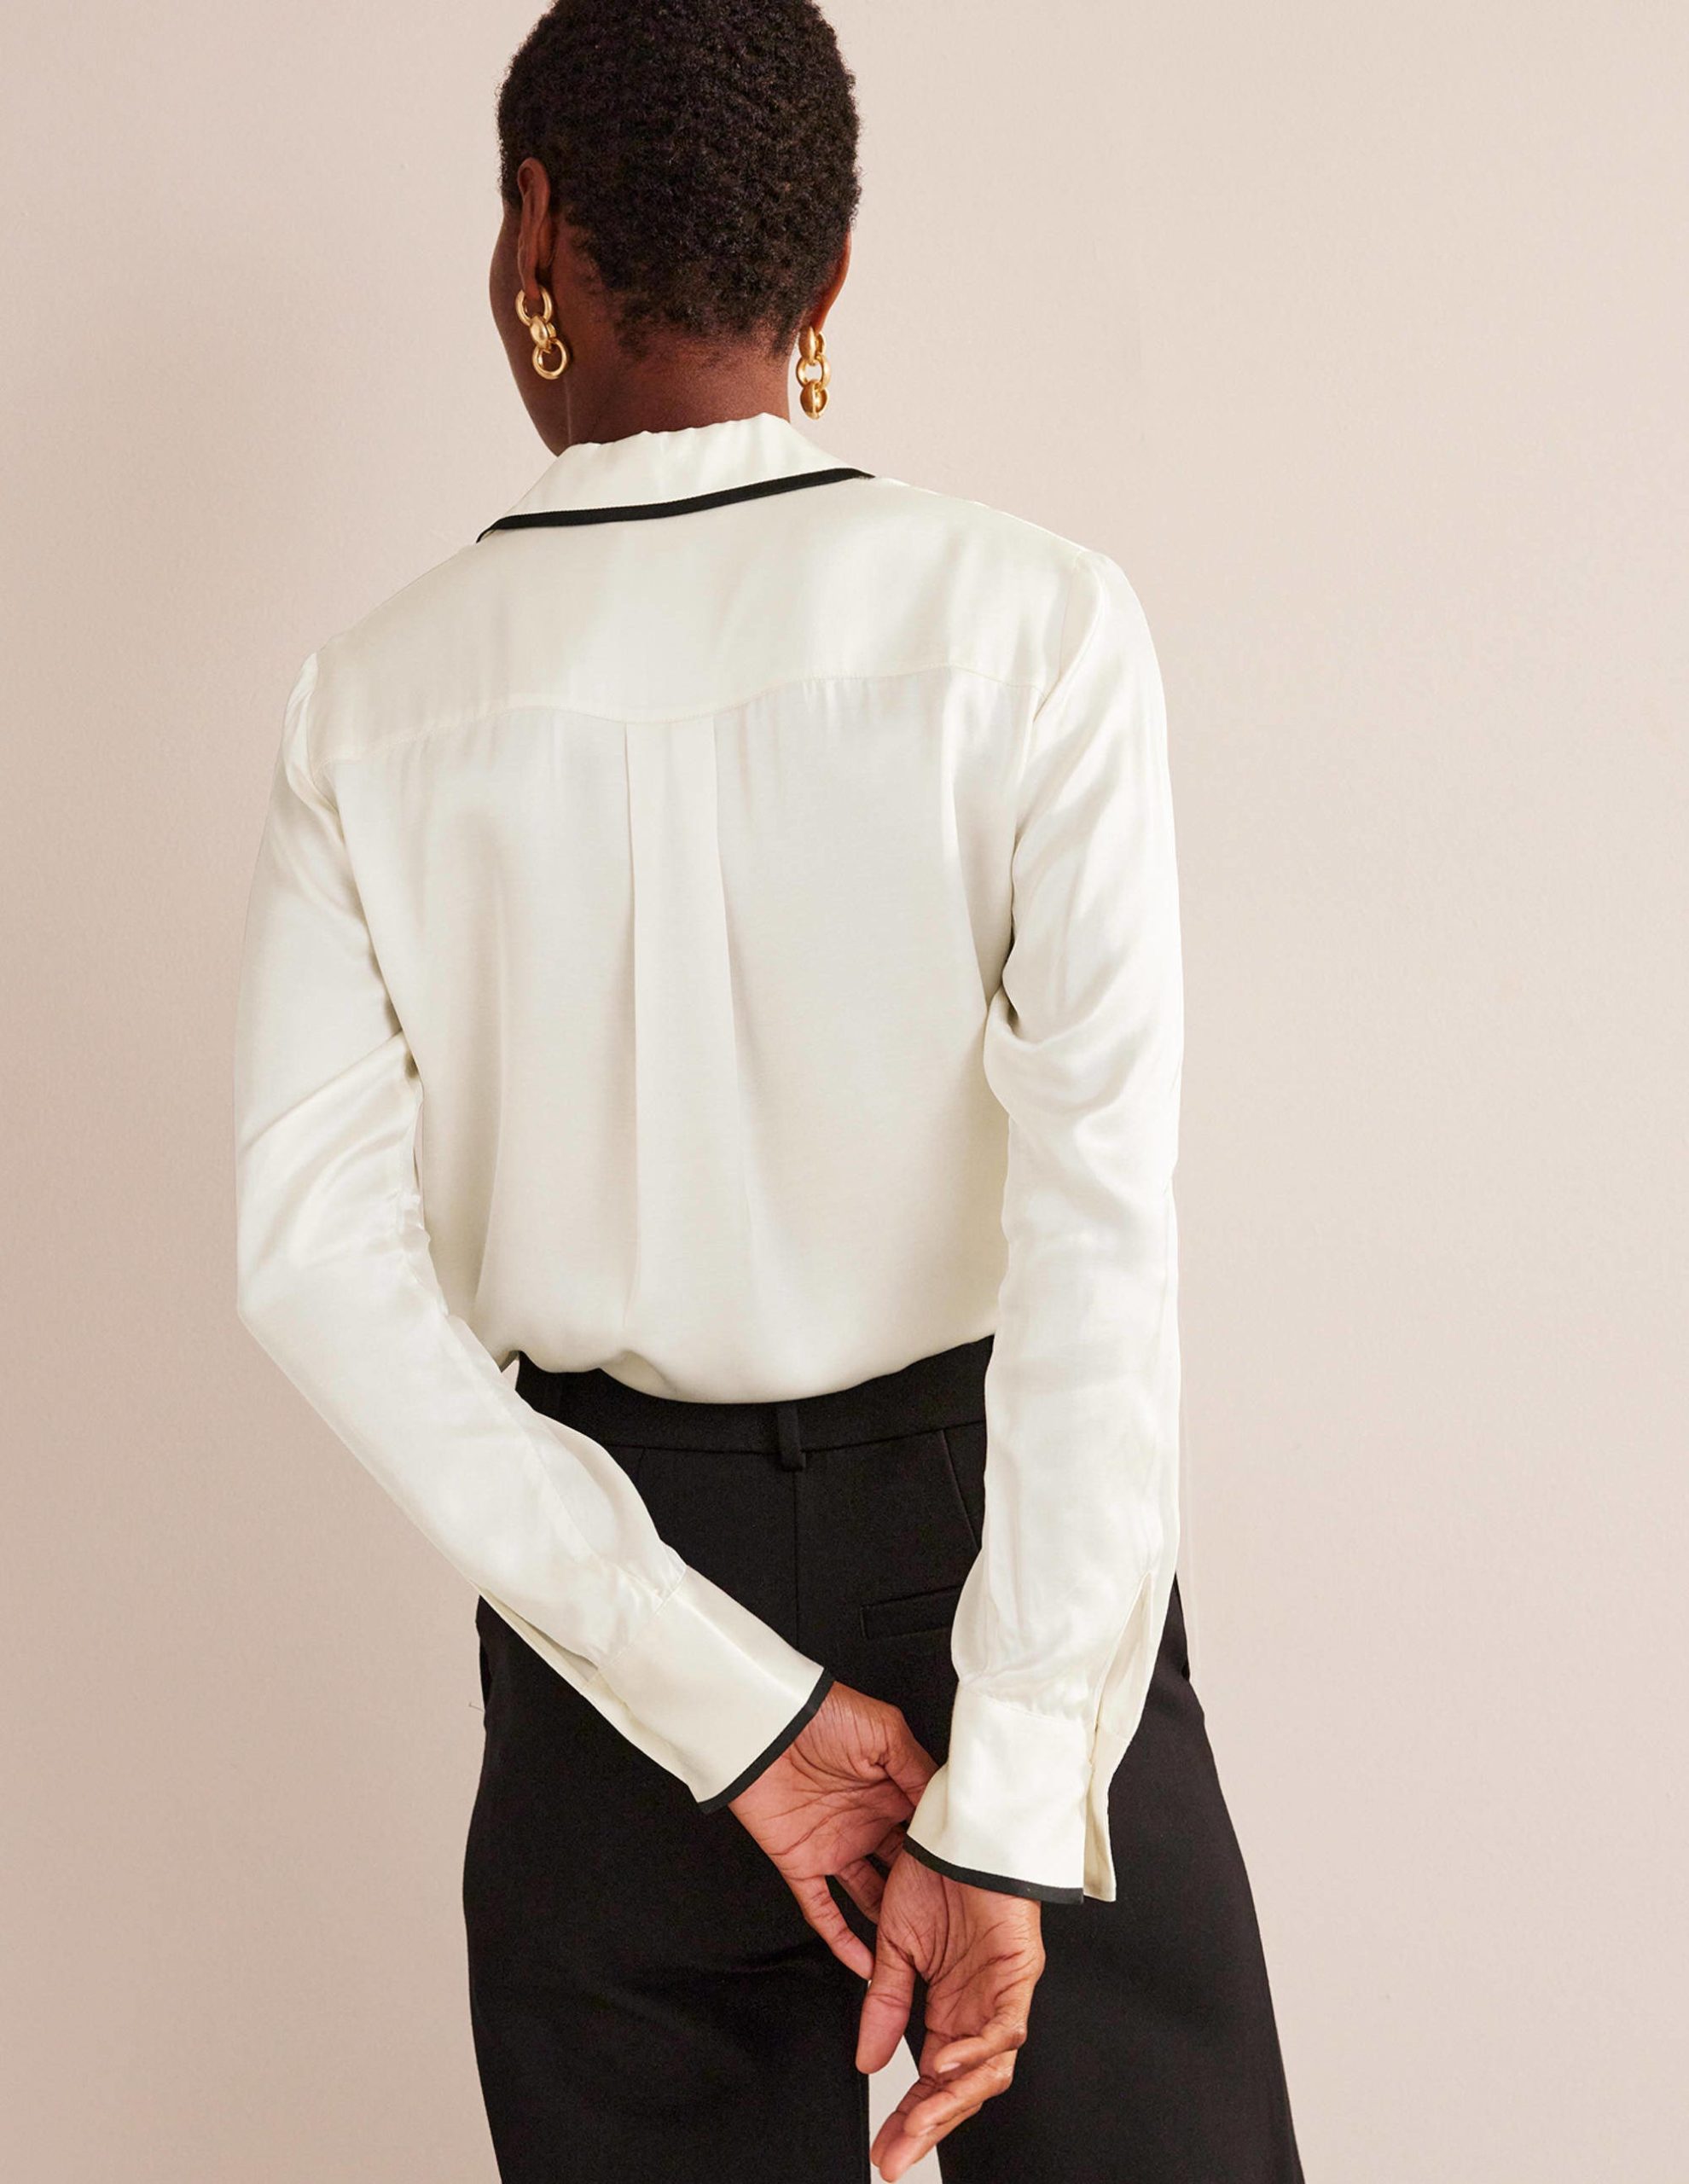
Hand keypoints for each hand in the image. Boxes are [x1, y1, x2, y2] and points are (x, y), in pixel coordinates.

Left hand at [729, 1682, 936, 1978]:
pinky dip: (842, 1940)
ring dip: (889, 1927)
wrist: (764, 1725)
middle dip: (925, 1899)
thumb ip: (917, 1770)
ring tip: (919, 1960)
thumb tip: (948, 1806)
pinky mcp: (801, 1862)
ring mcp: (835, 1845)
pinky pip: (822, 1909)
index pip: (925, 1833)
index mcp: (891, 1792)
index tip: (972, 1888)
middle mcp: (867, 1822)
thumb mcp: (885, 1732)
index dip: (945, 1858)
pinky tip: (866, 1967)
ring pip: (868, 1897)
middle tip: (955, 1932)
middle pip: (902, 1870)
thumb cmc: (825, 1716)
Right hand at [856, 1852, 1045, 2180]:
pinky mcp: (1020, 1972)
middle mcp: (979, 2011)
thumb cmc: (934, 1876)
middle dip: (931, 2126)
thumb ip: (885, 2006)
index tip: (885, 2148)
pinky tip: (946, 2061)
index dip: (911, 2116)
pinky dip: (977, 2049)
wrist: (958, 1829)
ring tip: (921, 2119)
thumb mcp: (894, 1948)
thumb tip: (867, 2060)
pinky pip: (1006, 2027)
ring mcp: (1003, 1995)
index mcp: (950, 2010)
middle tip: (897, 2152)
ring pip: (990, 2070)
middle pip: (963, 2089)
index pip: (933, 2081)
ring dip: (954, 2100)